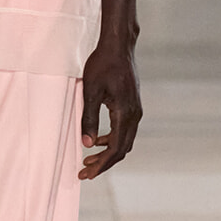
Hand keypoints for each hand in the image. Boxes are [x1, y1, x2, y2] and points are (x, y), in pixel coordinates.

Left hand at [79, 37, 141, 179]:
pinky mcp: (132, 105)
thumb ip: (88, 118)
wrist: (118, 46)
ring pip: (124, 141)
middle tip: (85, 172)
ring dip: (107, 152)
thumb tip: (87, 144)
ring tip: (88, 160)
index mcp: (125, 114)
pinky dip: (112, 140)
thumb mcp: (90, 91)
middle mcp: (134, 115)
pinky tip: (98, 140)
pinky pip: (124, 130)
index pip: (115, 149)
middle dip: (104, 163)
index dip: (102, 164)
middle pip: (122, 149)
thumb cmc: (102, 65)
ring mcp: (135, 110)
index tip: (87, 174)